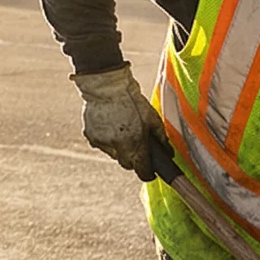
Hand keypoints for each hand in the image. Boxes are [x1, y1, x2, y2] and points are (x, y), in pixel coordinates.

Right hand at [71, 66, 167, 180]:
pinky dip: (108, 140)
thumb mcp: (153, 119)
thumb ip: (162, 139)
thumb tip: (168, 153)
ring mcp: (104, 143)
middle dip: (134, 160)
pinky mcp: (91, 136)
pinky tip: (111, 126)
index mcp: (136, 146)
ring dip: (120, 149)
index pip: (142, 172)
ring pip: (115, 155)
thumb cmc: (133, 101)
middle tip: (137, 147)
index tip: (150, 172)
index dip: (148, 173)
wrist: (107, 86)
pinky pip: (102, 145)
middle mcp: (119, 148)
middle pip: (128, 165)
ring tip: (123, 131)